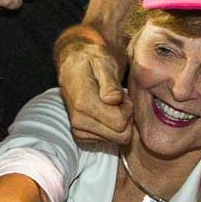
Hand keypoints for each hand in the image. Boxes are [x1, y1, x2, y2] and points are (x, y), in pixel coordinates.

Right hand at [56, 28, 130, 146]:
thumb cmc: (91, 60)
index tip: (122, 95)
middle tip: (119, 100)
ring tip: (111, 104)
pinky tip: (105, 111)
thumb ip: (110, 82)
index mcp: (84, 103)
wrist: (73, 64)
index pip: (120, 123)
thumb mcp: (103, 63)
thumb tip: (113, 99)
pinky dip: (111, 127)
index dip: (128, 109)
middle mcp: (78, 121)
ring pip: (116, 139)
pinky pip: (107, 140)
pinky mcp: (80, 136)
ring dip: (119, 123)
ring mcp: (78, 130)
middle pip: (120, 136)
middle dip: (126, 118)